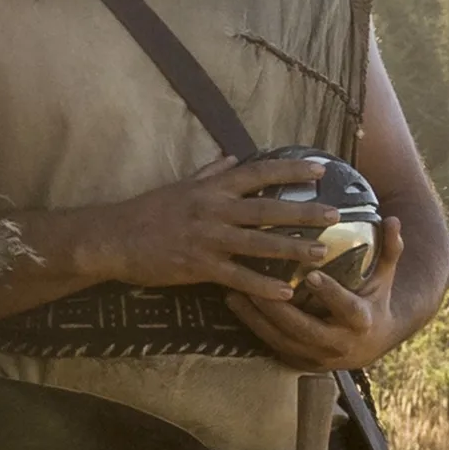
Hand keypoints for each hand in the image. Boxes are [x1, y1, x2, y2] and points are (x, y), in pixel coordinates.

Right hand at [78, 155, 339, 299]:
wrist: (112, 238)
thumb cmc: (144, 212)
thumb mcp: (179, 186)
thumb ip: (209, 173)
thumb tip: (233, 157)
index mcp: (212, 189)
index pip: (258, 173)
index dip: (290, 171)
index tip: (320, 169)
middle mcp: (214, 210)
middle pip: (267, 209)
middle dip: (304, 211)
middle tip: (336, 213)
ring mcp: (207, 239)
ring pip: (258, 243)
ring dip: (293, 248)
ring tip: (323, 252)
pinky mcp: (198, 266)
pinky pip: (238, 277)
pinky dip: (263, 285)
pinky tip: (286, 292)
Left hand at [235, 214, 413, 370]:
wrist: (371, 343)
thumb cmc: (375, 300)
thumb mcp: (385, 277)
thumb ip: (390, 249)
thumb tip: (394, 219)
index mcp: (362, 321)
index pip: (346, 308)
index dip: (330, 293)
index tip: (313, 274)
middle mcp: (339, 344)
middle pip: (304, 328)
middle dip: (278, 308)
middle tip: (255, 284)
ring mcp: (317, 357)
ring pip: (282, 340)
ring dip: (256, 318)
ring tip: (234, 292)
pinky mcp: (300, 363)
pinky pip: (272, 346)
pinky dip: (253, 327)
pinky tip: (236, 306)